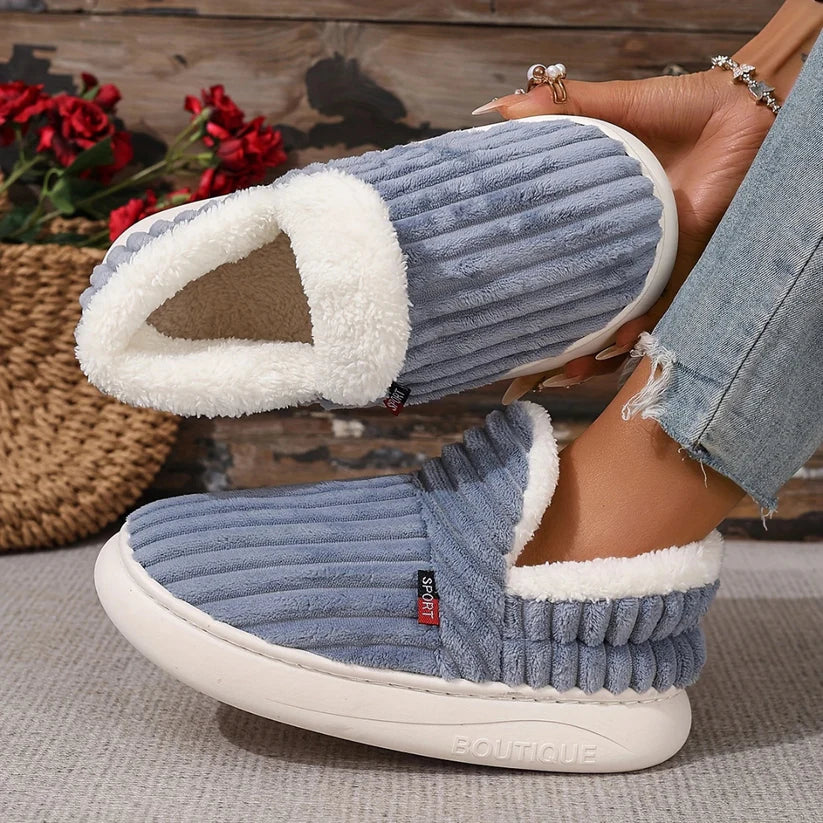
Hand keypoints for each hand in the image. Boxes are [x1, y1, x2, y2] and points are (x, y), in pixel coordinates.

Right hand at [494, 68, 775, 401]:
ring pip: (616, 320)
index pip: (554, 259)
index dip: (527, 284)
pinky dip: (642, 327)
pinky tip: (620, 341)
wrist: (744, 111)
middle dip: (555, 339)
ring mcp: (649, 263)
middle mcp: (618, 250)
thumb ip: (562, 110)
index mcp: (594, 218)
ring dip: (593, 351)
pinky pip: (661, 308)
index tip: (494, 304)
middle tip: (521, 367)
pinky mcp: (683, 264)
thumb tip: (498, 111)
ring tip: (566, 372)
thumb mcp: (614, 107)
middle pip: (581, 304)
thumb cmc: (682, 108)